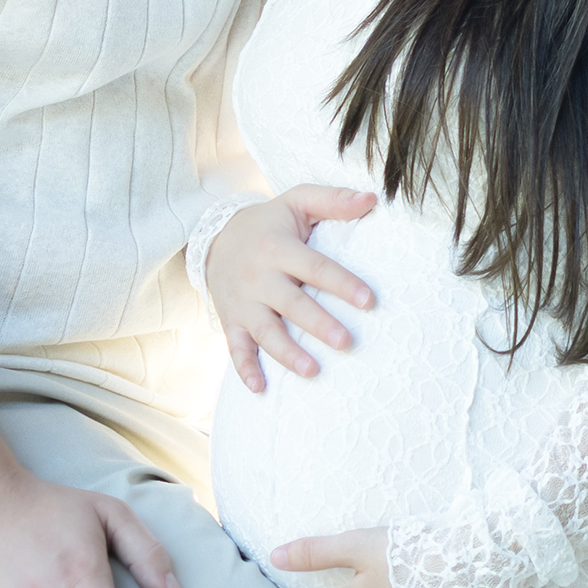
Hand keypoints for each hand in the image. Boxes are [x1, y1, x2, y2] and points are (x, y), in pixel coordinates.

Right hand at [206, 185, 377, 391]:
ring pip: (265, 331)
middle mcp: (259, 277)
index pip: (315, 267)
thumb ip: (333, 200)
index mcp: (279, 248)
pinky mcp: (232, 321)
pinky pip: (235, 348)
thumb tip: (372, 198)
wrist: (215, 236)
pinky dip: (245, 369)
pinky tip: (260, 388)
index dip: (342, 283)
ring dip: (287, 353)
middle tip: (346, 342)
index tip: (369, 300)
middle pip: (291, 304)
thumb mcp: (297, 201)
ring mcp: (243, 302)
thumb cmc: (270, 222)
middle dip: (318, 324)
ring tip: (312, 371)